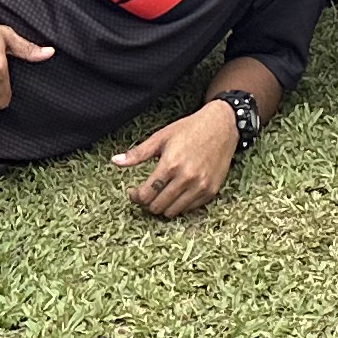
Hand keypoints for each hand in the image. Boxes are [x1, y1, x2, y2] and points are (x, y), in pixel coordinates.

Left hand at [111, 100, 241, 218]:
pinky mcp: (211, 191)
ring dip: (163, 206)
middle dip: (147, 202)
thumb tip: (115, 161)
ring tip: (160, 194)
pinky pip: (189, 209)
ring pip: (172, 212)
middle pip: (157, 206)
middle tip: (146, 193)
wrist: (222, 126)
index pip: (146, 194)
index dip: (135, 196)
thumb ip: (138, 153)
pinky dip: (180, 205)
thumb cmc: (190, 129)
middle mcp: (186, 178)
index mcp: (170, 164)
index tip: (133, 191)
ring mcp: (200, 186)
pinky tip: (177, 192)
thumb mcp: (161, 137)